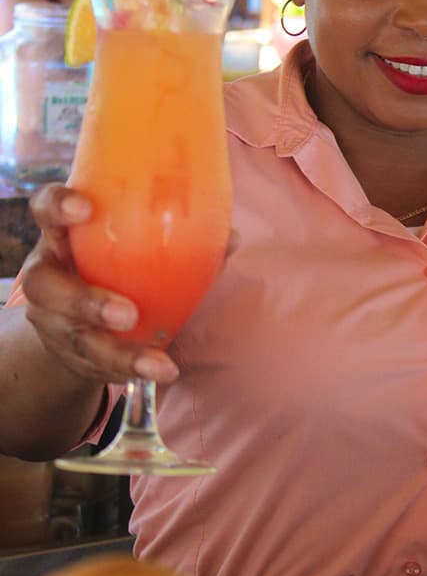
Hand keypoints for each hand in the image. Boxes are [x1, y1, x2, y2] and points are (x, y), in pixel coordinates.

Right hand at [20, 184, 178, 385]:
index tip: (85, 208)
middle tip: (127, 314)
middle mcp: (48, 274)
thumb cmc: (118, 266)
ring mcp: (52, 317)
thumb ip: (182, 238)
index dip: (58, 205)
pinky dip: (129, 369)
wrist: (82, 319)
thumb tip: (231, 238)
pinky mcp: (67, 351)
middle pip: (46, 285)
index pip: (46, 208)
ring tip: (156, 363)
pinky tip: (159, 370)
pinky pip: (92, 365)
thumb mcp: (137, 247)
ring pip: (73, 336)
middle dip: (85, 301)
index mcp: (65, 234)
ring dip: (117, 352)